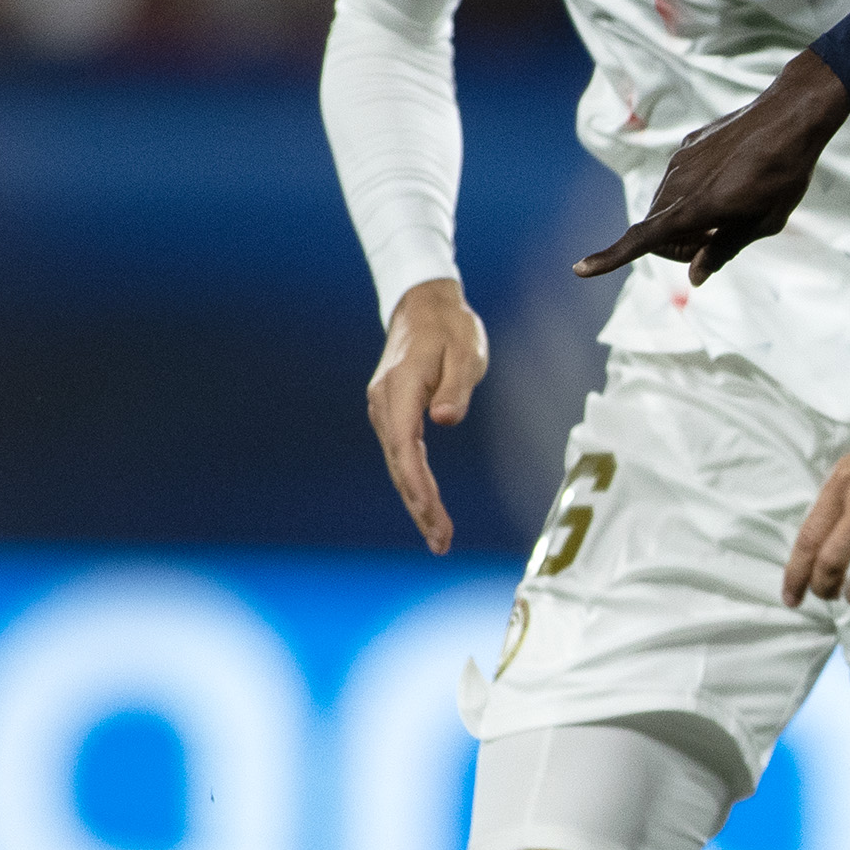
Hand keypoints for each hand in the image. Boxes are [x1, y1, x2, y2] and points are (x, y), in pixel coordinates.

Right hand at [366, 276, 488, 553]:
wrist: (424, 306)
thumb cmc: (450, 328)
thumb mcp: (465, 351)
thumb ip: (457, 385)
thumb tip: (444, 420)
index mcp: (401, 387)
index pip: (406, 446)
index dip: (418, 485)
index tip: (434, 516)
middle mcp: (384, 402)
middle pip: (400, 464)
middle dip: (419, 506)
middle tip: (441, 543)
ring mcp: (384, 408)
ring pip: (398, 463)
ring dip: (416, 501)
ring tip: (438, 536)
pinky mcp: (391, 413)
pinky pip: (401, 454)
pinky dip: (413, 482)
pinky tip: (426, 506)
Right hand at [577, 50, 849, 285]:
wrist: (792, 114)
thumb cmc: (785, 174)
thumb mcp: (764, 222)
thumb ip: (724, 249)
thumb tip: (694, 279)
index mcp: (696, 207)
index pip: (642, 239)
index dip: (610, 257)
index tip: (579, 269)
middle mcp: (679, 183)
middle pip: (656, 231)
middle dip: (677, 247)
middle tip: (716, 243)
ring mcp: (681, 161)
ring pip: (664, 205)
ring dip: (684, 220)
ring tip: (730, 211)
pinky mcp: (688, 145)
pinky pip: (678, 180)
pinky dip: (691, 194)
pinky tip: (729, 183)